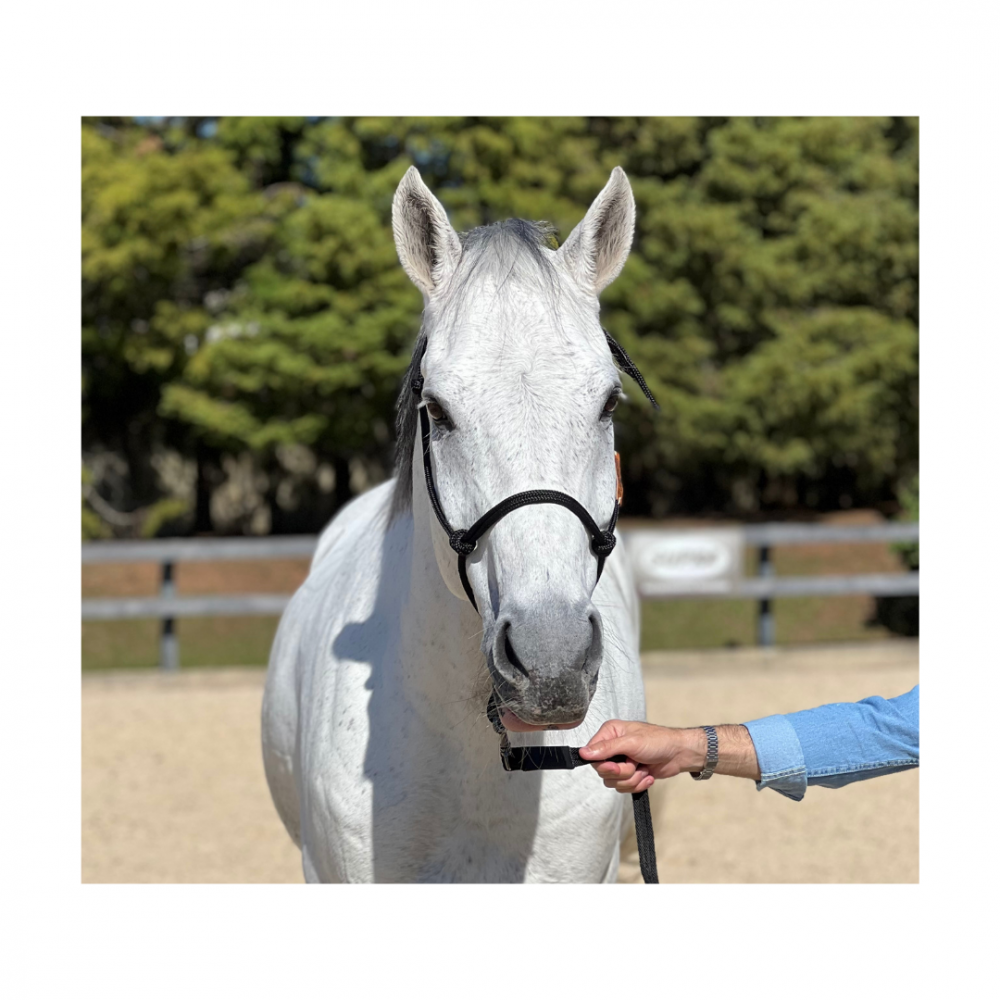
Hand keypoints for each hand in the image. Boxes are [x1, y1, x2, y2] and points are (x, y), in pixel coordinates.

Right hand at [578, 720, 705, 793]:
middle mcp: (613, 748)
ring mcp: (621, 762)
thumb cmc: (659, 741)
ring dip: (632, 779)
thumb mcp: (631, 743)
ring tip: (643, 768)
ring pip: (614, 782)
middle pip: (603, 771)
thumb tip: (583, 752)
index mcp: (610, 733)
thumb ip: (607, 748)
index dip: (604, 764)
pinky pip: (624, 788)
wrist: (679, 754)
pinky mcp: (630, 775)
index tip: (617, 765)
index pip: (592, 754)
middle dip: (622, 772)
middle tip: (635, 763)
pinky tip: (648, 775)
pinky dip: (638, 784)